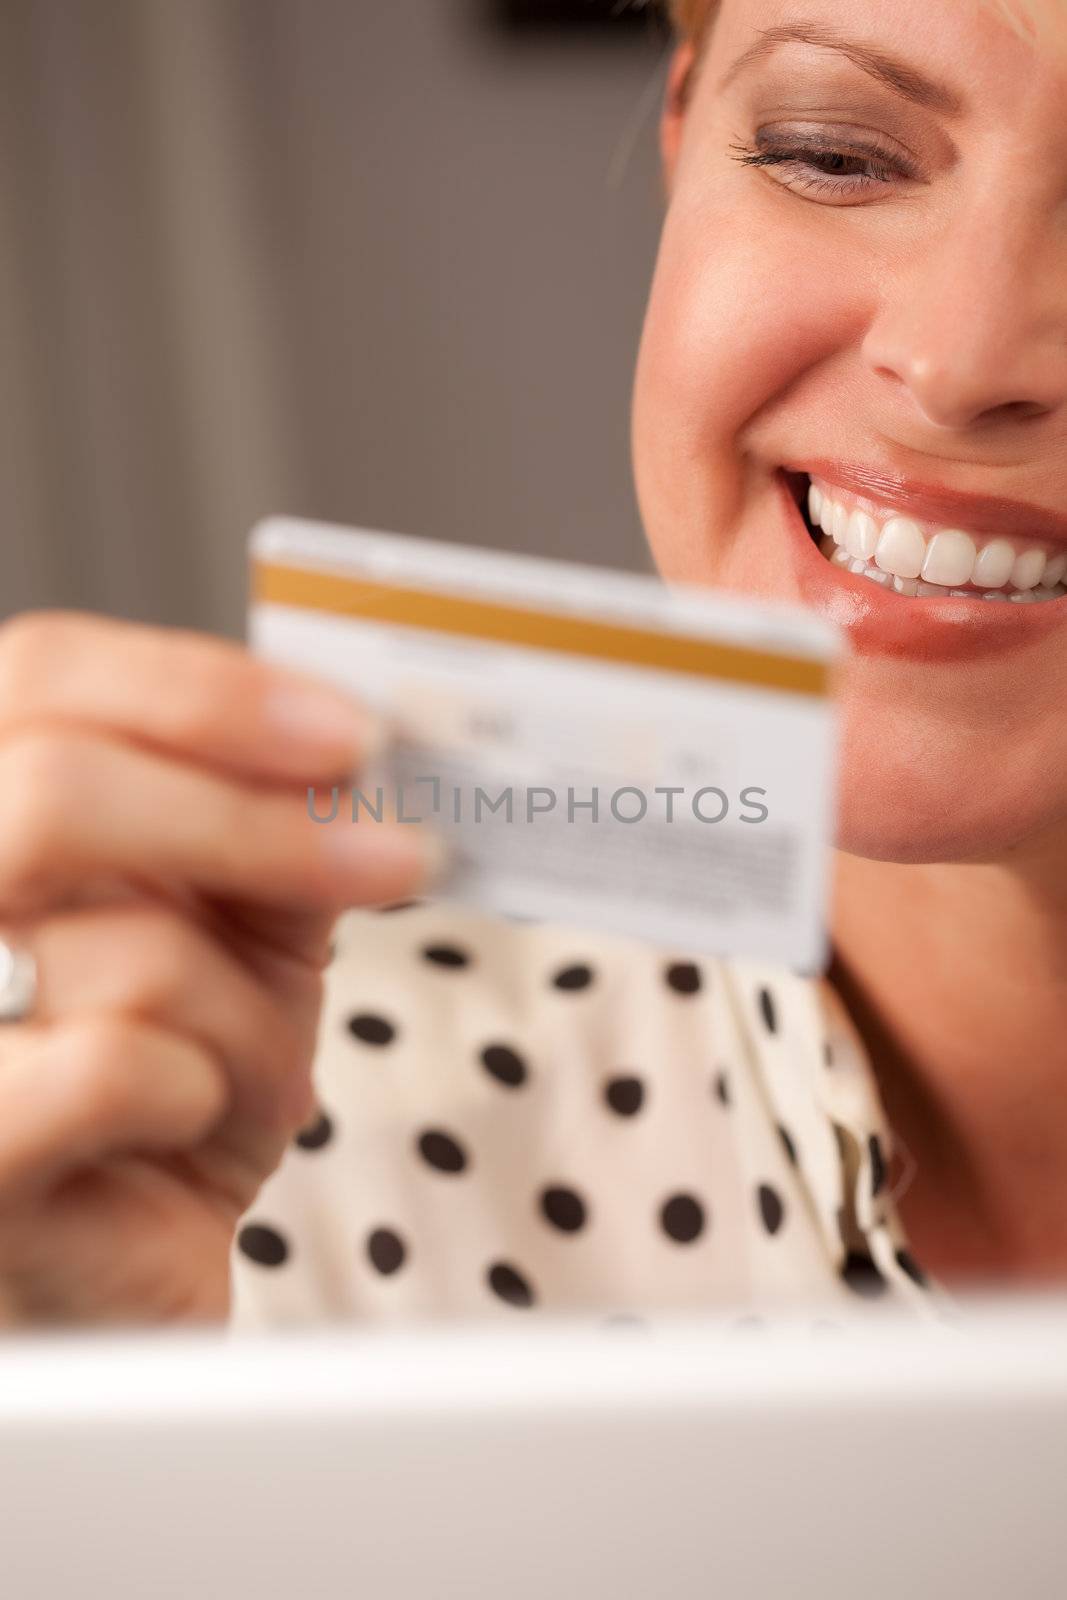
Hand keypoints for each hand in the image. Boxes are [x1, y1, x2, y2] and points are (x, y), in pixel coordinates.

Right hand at [0, 612, 432, 1326]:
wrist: (122, 1264)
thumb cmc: (170, 1086)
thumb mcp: (240, 931)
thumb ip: (271, 831)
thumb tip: (352, 757)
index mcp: (0, 823)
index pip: (43, 675)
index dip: (200, 687)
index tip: (346, 734)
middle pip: (57, 788)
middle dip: (258, 828)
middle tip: (393, 858)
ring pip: (126, 949)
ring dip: (252, 1016)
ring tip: (262, 1068)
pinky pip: (116, 1066)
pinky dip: (209, 1088)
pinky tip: (198, 1121)